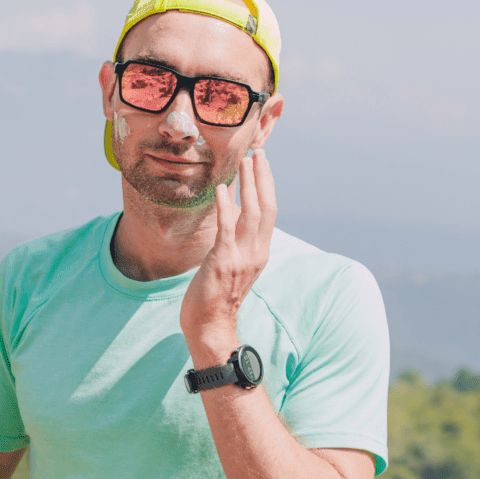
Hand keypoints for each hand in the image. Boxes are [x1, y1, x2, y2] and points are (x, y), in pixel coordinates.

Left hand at [180, 149, 275, 365]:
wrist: (210, 326)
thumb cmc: (216, 296)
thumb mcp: (232, 263)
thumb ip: (236, 240)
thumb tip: (230, 211)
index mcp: (260, 251)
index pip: (269, 211)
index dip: (267, 185)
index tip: (263, 162)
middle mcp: (256, 252)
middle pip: (265, 207)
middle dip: (262, 178)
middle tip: (257, 152)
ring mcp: (241, 257)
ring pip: (250, 214)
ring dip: (248, 185)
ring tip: (244, 162)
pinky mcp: (222, 262)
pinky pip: (226, 229)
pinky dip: (224, 207)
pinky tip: (220, 189)